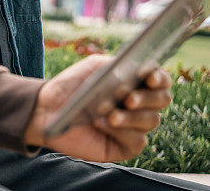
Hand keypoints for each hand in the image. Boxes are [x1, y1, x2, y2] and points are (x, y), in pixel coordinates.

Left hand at [24, 55, 171, 161]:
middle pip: (162, 100)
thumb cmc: (72, 86)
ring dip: (130, 116)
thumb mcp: (94, 67)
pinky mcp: (124, 146)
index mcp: (135, 83)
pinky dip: (121, 131)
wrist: (47, 108)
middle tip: (128, 99)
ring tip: (108, 113)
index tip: (149, 77)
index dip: (160, 78)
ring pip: (151, 120)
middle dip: (148, 98)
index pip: (160, 80)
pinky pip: (136, 141)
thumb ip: (118, 64)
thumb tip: (140, 71)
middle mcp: (138, 105)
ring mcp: (133, 126)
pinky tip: (101, 124)